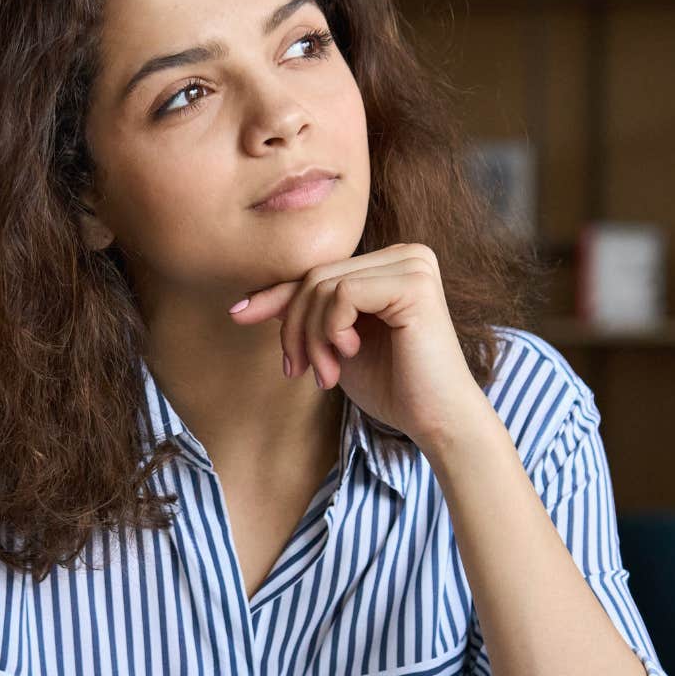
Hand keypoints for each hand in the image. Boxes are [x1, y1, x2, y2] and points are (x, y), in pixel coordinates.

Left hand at [226, 243, 493, 453]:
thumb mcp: (335, 345)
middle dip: (295, 328)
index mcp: (390, 264)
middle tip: (298, 372)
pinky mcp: (413, 283)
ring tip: (326, 374)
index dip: (276, 296)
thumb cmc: (393, 387)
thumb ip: (306, 316)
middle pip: (316, 276)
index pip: (318, 272)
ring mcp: (413, 264)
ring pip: (323, 285)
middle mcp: (406, 254)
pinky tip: (348, 355)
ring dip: (312, 337)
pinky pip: (342, 293)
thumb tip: (249, 301)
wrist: (436, 421)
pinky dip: (331, 330)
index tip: (238, 315)